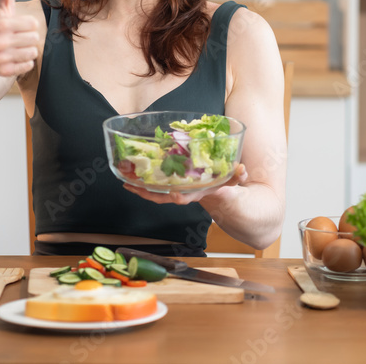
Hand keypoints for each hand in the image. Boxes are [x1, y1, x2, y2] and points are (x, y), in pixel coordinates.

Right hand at [0, 0, 38, 77]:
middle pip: (34, 39)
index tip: (18, 26)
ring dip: (28, 50)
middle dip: (28, 38)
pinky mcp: (3, 71)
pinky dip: (24, 63)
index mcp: (1, 24)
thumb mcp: (1, 6)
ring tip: (16, 48)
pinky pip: (28, 66)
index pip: (33, 24)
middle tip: (16, 38)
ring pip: (33, 53)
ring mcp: (0, 58)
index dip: (28, 25)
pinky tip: (14, 58)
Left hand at [122, 163, 248, 205]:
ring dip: (139, 186)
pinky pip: (154, 185)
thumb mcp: (232, 182)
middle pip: (162, 197)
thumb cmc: (222, 186)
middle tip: (132, 185)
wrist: (216, 194)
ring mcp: (175, 190)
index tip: (175, 195)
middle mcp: (183, 193)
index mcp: (197, 193)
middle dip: (148, 193)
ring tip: (124, 178)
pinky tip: (131, 173)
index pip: (187, 197)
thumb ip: (237, 176)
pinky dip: (142, 181)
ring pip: (154, 192)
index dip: (180, 196)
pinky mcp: (170, 185)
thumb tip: (241, 168)